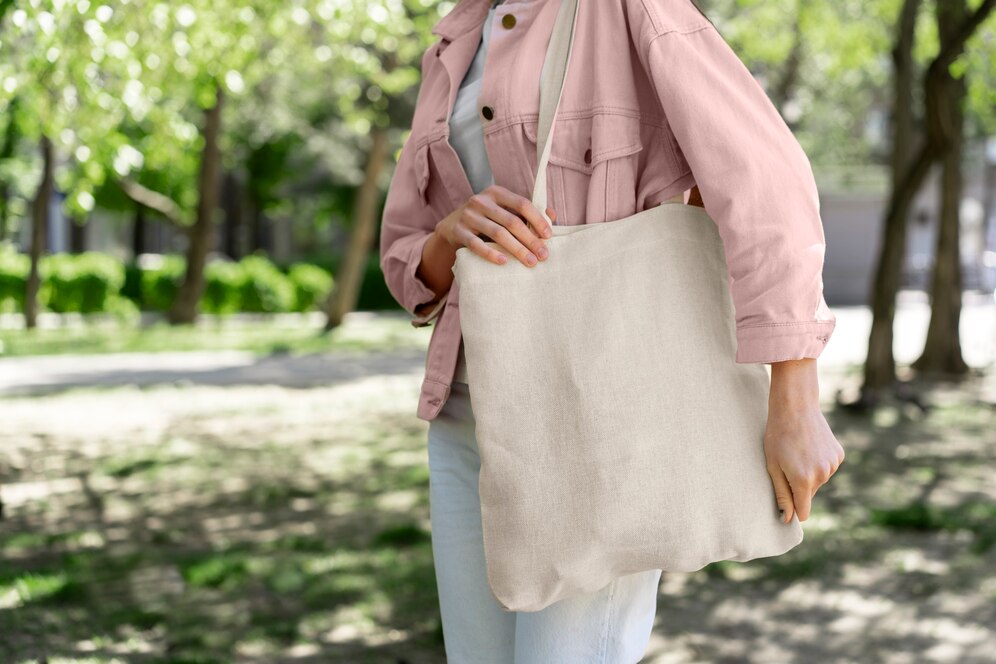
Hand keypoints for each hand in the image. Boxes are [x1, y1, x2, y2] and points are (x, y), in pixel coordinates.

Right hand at [436, 185, 556, 266]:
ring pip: (497, 233)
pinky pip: (476, 244)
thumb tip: (553, 215)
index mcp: (496, 193)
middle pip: (511, 221)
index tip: (548, 236)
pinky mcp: (458, 232)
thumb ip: (526, 212)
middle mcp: (481, 201)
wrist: (451, 227)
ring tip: (530, 262)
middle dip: (530, 239)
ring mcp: (468, 216)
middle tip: (543, 255)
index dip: (537, 219)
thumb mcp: (503, 211)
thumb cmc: (486, 220)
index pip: (521, 203)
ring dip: (516, 249)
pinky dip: (491, 253)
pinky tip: (504, 262)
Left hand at [764, 359, 844, 523]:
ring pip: (818, 481)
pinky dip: (818, 463)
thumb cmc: (777, 436)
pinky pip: (826, 468)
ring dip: (808, 473)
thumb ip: (781, 494)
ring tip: (797, 452)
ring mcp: (833, 465)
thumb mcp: (772, 466)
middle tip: (786, 464)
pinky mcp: (839, 455)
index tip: (786, 505)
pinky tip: (809, 447)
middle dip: (798, 487)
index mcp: (803, 480)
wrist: (795, 407)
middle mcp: (822, 475)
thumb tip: (788, 519)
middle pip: (809, 495)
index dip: (794, 510)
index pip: (803, 511)